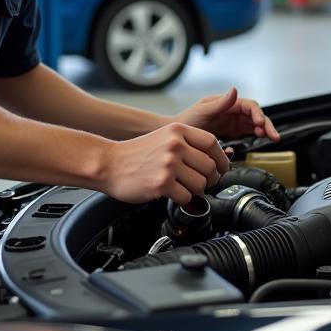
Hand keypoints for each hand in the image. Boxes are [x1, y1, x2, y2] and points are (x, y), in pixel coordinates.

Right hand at [100, 123, 230, 204]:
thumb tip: (214, 158)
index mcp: (178, 131)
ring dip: (195, 191)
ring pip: (201, 184)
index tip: (221, 167)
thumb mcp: (164, 137)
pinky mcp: (162, 184)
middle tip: (200, 182)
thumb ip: (187, 143)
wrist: (108, 163)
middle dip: (209, 179)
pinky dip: (182, 199)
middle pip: (210, 166)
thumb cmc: (135, 153)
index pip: (212, 143)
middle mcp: (175, 145)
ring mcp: (169, 164)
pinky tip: (172, 193)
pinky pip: (186, 197)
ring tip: (183, 187)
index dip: (222, 158)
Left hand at [175, 87, 279, 142]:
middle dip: (266, 124)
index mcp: (226, 103)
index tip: (260, 124)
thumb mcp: (203, 111)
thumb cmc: (186, 121)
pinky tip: (258, 141)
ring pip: (254, 125)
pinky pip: (247, 134)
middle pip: (255, 116)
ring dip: (264, 130)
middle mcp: (231, 112)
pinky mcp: (231, 133)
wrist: (177, 137)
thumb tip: (235, 90)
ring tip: (270, 138)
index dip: (257, 114)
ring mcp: (232, 123)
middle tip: (274, 135)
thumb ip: (220, 103)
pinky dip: (255, 137)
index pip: (249, 106)